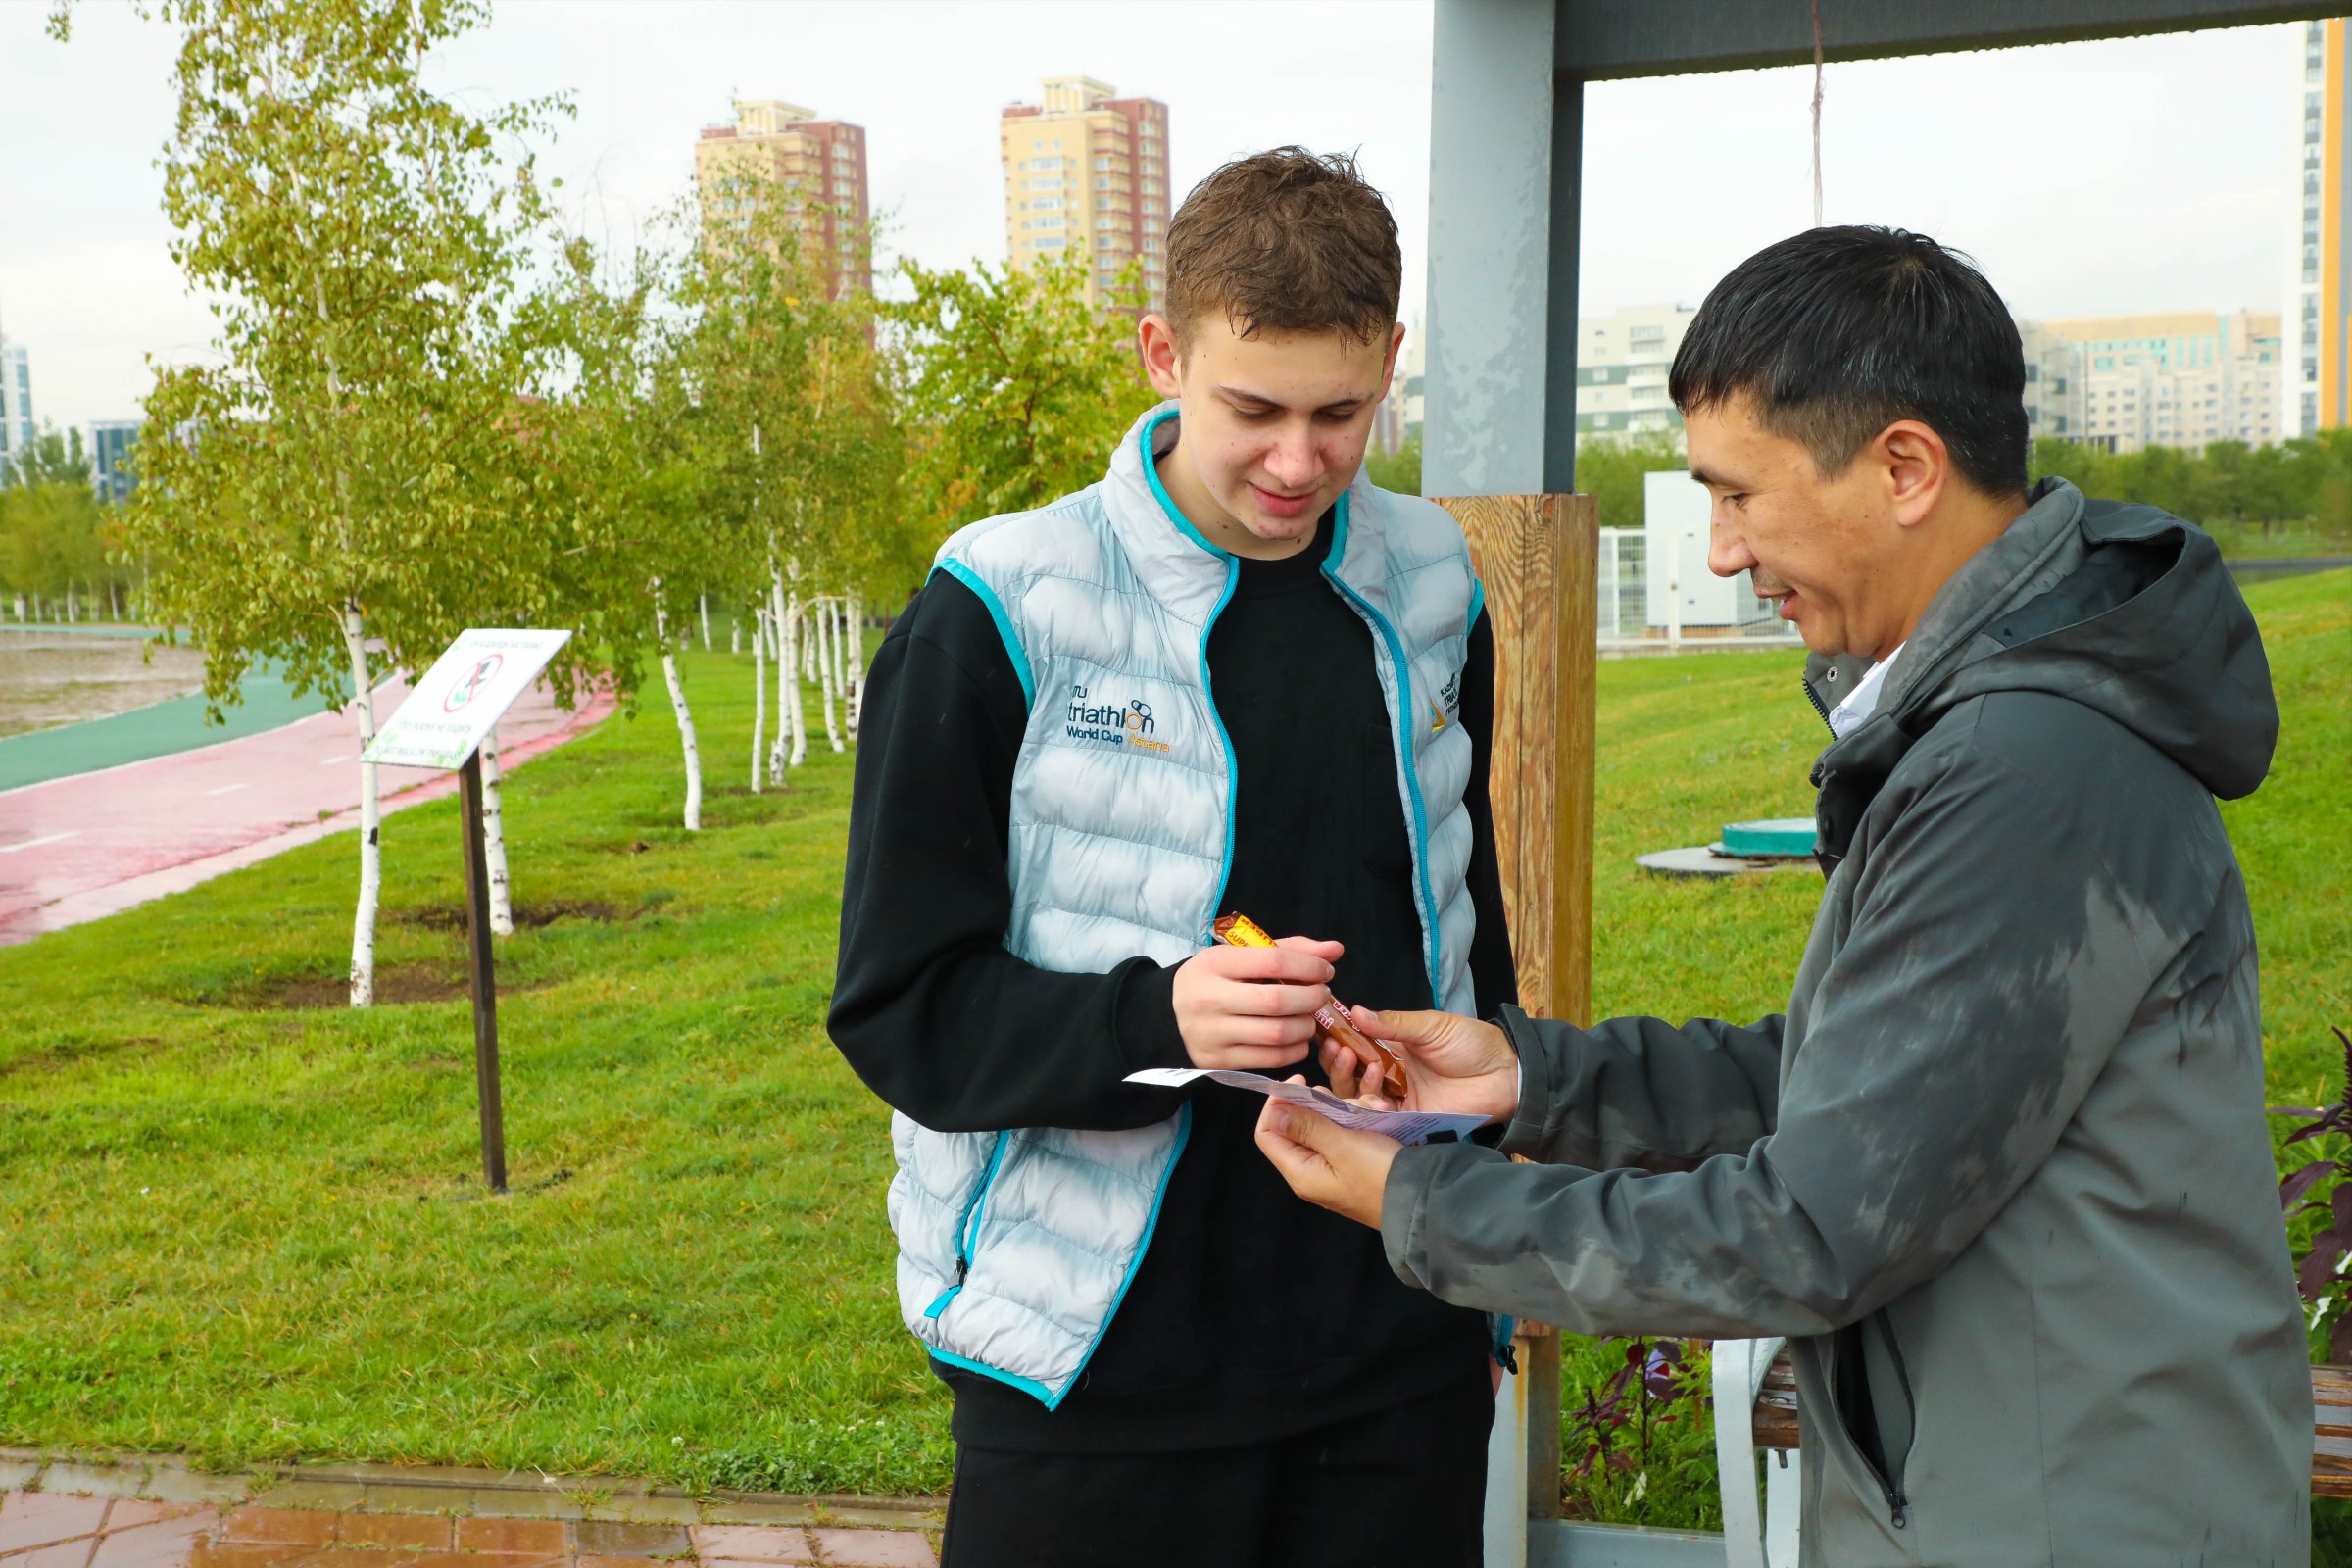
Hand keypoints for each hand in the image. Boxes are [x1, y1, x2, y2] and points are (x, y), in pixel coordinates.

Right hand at [1172, 936, 1342, 1070]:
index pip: (1273, 961)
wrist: (1167, 1016)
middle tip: (1321, 994)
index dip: (1309, 965)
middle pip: (1277, 1001)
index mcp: (1215, 964)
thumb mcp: (1240, 956)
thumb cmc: (1214, 980)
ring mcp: (1212, 1033)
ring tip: (1309, 1017)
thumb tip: (1335, 950)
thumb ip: (1288, 950)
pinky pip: (1270, 1059)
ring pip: (1277, 1033)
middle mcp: (1209, 998)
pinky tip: (1297, 1038)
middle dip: (1312, 998)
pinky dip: (1295, 1049)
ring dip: (1306, 1026)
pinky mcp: (1219, 1061)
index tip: (1325, 970)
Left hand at [1252, 1079, 1399, 1228]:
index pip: (1268, 1132)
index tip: (1300, 1081)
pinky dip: (1364, 1118)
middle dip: (1322, 1103)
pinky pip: (1350, 1131)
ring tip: (1373, 1105)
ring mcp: (1336, 1166)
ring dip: (1349, 1108)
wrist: (1424, 1200)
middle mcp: (1313, 1170)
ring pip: (1329, 1123)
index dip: (1277, 1104)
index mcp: (1301, 1171)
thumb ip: (1306, 1126)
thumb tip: (1274, 1112)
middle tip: (1346, 1098)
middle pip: (1299, 1124)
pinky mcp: (1357, 1161)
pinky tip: (1382, 1112)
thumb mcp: (1342, 1145)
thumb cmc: (1381, 1176)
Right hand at [1319, 1007, 1517, 1123]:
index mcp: (1392, 1047)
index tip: (1321, 1029)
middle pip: (1349, 1072)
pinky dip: (1367, 1110)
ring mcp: (1397, 1098)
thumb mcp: (1431, 1025)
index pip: (1355, 1043)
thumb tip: (1356, 1011)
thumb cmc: (1472, 1043)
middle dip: (1336, 1061)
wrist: (1505, 1075)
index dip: (1337, 1038)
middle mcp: (1389, 1073)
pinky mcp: (1407, 1120)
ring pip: (1356, 1096)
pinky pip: (1377, 1119)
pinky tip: (1370, 1098)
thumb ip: (1393, 1023)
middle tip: (1336, 1049)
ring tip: (1356, 1065)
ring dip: (1348, 1082)